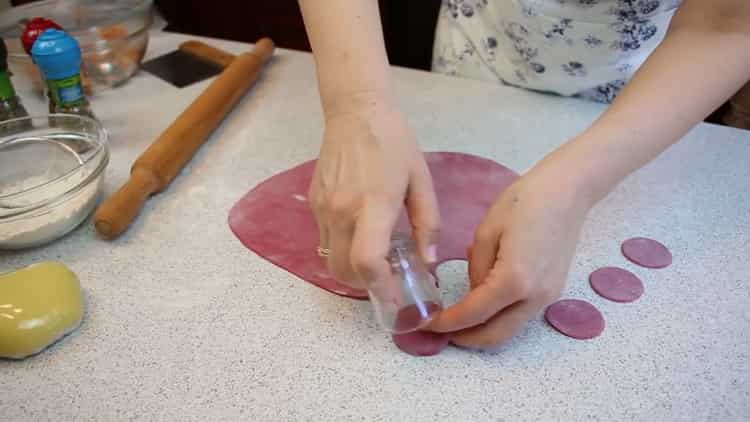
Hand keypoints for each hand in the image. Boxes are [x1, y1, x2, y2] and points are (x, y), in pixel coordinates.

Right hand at [310, 100, 439, 288]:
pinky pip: (326, 241)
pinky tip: (361, 233)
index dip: (381, 288)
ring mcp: (323, 208)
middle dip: (367, 286)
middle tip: (389, 280)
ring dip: (353, 271)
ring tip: (377, 258)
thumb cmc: (394, 142)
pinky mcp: (313, 204)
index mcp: (374, 203)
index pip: (368, 261)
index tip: (396, 299)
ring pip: (331, 261)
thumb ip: (427, 223)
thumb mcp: (421, 180)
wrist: (355, 112)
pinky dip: (343, 249)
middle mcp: (342, 211)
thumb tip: (428, 261)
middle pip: (345, 272)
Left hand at [428, 156, 593, 347]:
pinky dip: (499, 318)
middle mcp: (534, 298)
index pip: (473, 314)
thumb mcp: (486, 232)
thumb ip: (476, 269)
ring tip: (458, 322)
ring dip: (483, 331)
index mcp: (514, 281)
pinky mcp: (553, 292)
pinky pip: (521, 315)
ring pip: (510, 329)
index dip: (447, 323)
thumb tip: (474, 292)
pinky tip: (483, 304)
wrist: (567, 191)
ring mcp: (547, 297)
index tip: (426, 324)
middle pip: (495, 335)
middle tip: (440, 331)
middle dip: (465, 339)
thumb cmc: (524, 202)